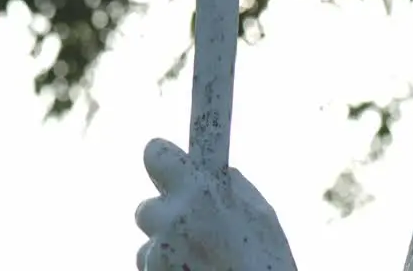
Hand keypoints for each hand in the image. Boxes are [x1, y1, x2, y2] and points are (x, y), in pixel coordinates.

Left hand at [135, 138, 296, 270]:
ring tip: (207, 268)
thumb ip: (232, 189)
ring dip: (169, 254)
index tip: (172, 169)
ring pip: (150, 247)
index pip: (154, 152)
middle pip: (146, 208)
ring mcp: (157, 258)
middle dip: (166, 218)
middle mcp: (169, 221)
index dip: (163, 160)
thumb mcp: (262, 216)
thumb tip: (217, 173)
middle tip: (195, 232)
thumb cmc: (267, 266)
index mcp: (197, 193)